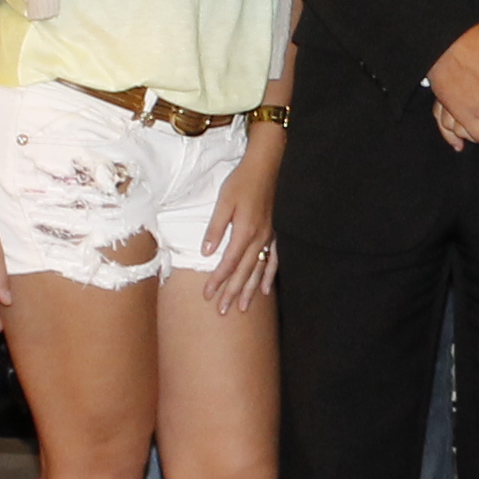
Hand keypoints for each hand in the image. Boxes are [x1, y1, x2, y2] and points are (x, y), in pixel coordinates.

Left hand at [201, 131, 282, 314]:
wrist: (265, 168)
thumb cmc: (241, 182)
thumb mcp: (223, 202)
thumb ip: (215, 229)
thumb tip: (205, 253)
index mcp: (244, 231)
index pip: (229, 263)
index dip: (218, 280)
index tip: (208, 295)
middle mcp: (258, 239)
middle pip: (243, 272)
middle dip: (232, 292)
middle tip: (222, 311)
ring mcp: (268, 238)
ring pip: (258, 270)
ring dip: (248, 290)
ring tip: (242, 308)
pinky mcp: (273, 234)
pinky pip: (273, 260)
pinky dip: (268, 276)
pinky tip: (264, 290)